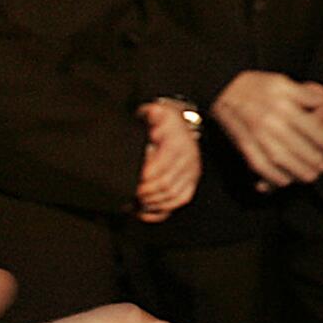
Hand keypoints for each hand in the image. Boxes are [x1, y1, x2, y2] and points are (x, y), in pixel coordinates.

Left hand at [134, 101, 201, 222]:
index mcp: (179, 143)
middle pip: (167, 184)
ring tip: (135, 203)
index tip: (131, 183)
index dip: (146, 178)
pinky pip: (180, 200)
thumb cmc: (162, 120)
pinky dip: (162, 210)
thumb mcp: (157, 111)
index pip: (163, 166)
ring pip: (173, 196)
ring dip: (152, 203)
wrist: (179, 125)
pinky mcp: (192, 182)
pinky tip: (145, 211)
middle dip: (146, 193)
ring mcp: (192, 172)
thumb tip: (153, 114)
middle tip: (129, 194)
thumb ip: (152, 113)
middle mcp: (189, 159)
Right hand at [210, 71, 322, 189]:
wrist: (223, 89)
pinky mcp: (243, 145)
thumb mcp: (283, 81)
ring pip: (281, 159)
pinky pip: (260, 165)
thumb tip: (321, 103)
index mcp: (283, 104)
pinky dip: (274, 176)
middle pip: (298, 147)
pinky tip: (286, 180)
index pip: (311, 128)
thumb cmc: (256, 85)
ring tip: (312, 176)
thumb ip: (304, 93)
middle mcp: (270, 121)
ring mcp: (255, 135)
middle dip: (315, 160)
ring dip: (299, 171)